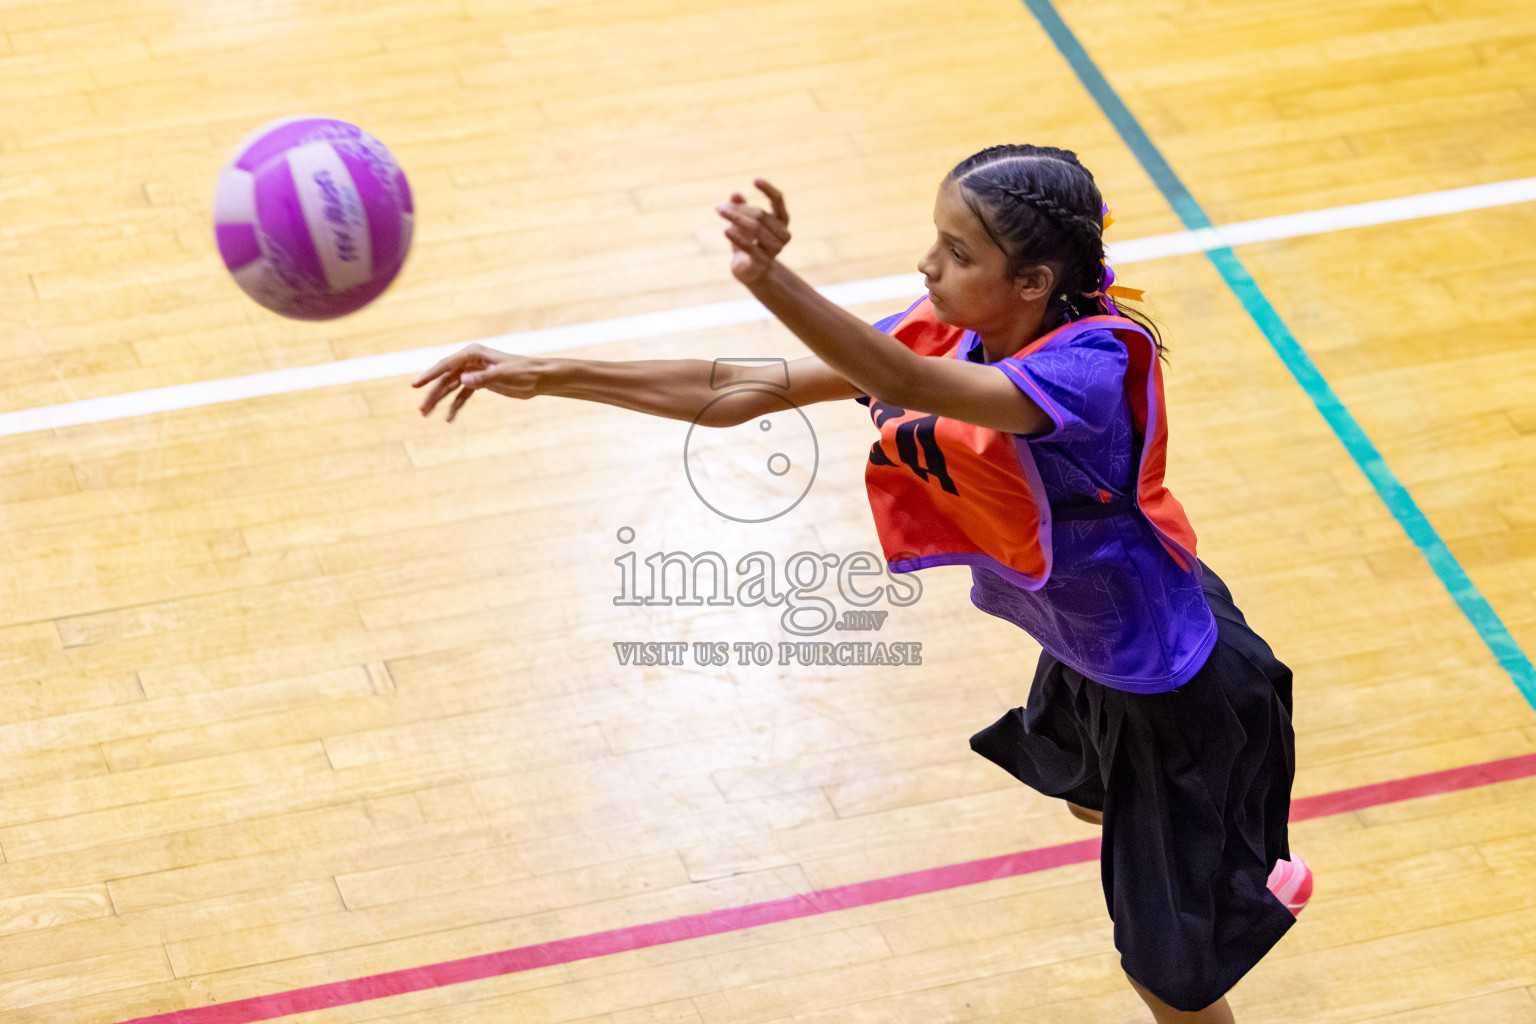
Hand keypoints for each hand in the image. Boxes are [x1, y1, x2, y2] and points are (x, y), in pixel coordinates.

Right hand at [412, 343, 539, 421]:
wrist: (539, 378)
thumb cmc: (523, 372)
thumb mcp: (503, 375)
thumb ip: (482, 378)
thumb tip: (462, 380)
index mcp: (473, 353)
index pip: (446, 365)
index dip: (430, 375)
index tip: (416, 385)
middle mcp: (470, 361)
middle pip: (445, 378)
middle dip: (433, 393)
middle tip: (422, 409)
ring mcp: (474, 372)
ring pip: (451, 387)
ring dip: (440, 400)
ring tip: (427, 414)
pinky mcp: (480, 383)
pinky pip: (463, 395)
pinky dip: (455, 406)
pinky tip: (449, 418)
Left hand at [716, 178, 790, 284]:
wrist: (751, 271)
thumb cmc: (749, 241)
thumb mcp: (743, 222)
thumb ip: (740, 208)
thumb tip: (735, 194)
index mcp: (782, 221)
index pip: (778, 200)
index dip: (768, 189)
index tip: (755, 180)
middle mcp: (783, 235)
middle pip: (760, 215)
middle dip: (738, 209)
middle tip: (719, 208)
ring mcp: (775, 250)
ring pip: (755, 228)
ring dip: (735, 218)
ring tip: (720, 212)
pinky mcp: (763, 262)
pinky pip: (750, 246)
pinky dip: (737, 236)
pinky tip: (726, 230)